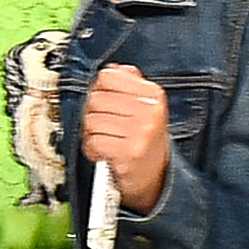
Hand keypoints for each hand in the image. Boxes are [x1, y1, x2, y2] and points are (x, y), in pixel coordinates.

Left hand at [83, 64, 168, 212]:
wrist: (157, 178)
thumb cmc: (146, 141)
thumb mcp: (145, 108)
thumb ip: (129, 84)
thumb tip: (112, 69)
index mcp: (153, 94)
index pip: (108, 75)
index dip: (98, 90)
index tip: (105, 103)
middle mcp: (149, 110)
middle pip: (95, 98)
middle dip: (92, 115)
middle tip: (104, 128)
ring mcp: (140, 131)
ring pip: (91, 120)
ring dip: (91, 135)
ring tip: (105, 141)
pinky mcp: (129, 152)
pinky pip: (93, 141)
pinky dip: (92, 150)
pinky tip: (104, 154)